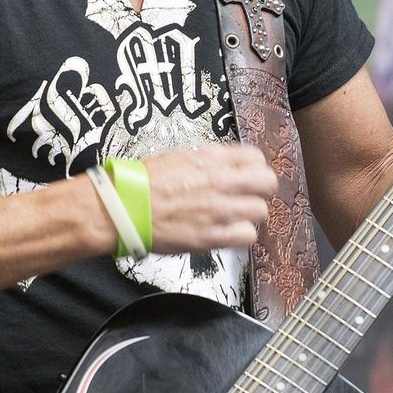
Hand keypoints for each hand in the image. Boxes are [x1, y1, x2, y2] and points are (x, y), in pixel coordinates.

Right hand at [141, 144, 277, 253]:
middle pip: (267, 183)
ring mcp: (219, 210)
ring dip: (250, 215)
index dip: (255, 168)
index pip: (255, 158)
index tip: (248, 176)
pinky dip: (241, 235)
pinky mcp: (212, 236)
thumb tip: (223, 165)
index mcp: (212, 159)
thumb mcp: (179, 156)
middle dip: (261, 190)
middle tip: (250, 197)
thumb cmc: (144, 181)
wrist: (125, 206)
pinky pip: (247, 236)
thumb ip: (207, 161)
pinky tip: (228, 232)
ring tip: (235, 217)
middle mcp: (222, 182)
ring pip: (261, 211)